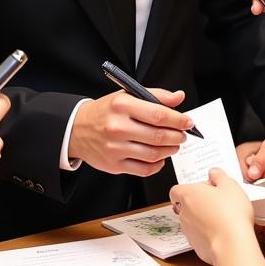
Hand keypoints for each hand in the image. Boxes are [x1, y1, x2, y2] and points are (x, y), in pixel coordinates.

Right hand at [69, 88, 192, 175]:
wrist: (77, 129)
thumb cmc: (106, 111)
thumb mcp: (127, 96)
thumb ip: (156, 96)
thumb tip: (179, 97)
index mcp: (122, 106)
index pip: (158, 114)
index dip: (178, 119)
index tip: (188, 121)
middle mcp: (117, 127)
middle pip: (158, 136)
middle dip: (177, 136)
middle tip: (183, 135)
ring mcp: (115, 148)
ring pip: (153, 154)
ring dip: (169, 150)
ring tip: (173, 145)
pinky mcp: (114, 165)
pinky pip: (144, 169)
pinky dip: (157, 164)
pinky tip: (159, 157)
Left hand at [169, 167, 255, 264]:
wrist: (232, 244)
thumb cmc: (230, 214)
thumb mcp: (230, 186)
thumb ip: (219, 176)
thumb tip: (214, 173)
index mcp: (187, 195)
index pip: (176, 190)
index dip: (187, 189)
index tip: (201, 189)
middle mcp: (184, 213)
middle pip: (185, 205)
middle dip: (198, 204)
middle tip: (216, 202)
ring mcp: (188, 231)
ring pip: (192, 222)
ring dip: (203, 219)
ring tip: (222, 218)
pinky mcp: (196, 246)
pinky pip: (200, 237)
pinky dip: (208, 235)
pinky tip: (223, 232)